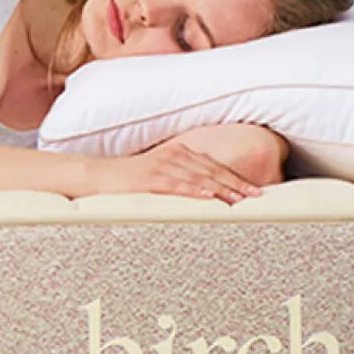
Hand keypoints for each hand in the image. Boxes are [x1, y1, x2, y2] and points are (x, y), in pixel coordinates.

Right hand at [96, 133, 273, 204]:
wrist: (95, 176)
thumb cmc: (126, 181)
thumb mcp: (157, 175)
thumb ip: (180, 180)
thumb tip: (204, 194)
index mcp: (178, 153)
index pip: (214, 166)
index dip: (236, 177)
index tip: (255, 189)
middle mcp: (173, 156)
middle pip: (212, 170)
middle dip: (238, 183)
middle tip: (258, 196)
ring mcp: (162, 166)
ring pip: (200, 177)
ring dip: (223, 188)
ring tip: (241, 200)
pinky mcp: (150, 178)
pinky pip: (179, 184)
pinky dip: (197, 190)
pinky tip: (211, 196)